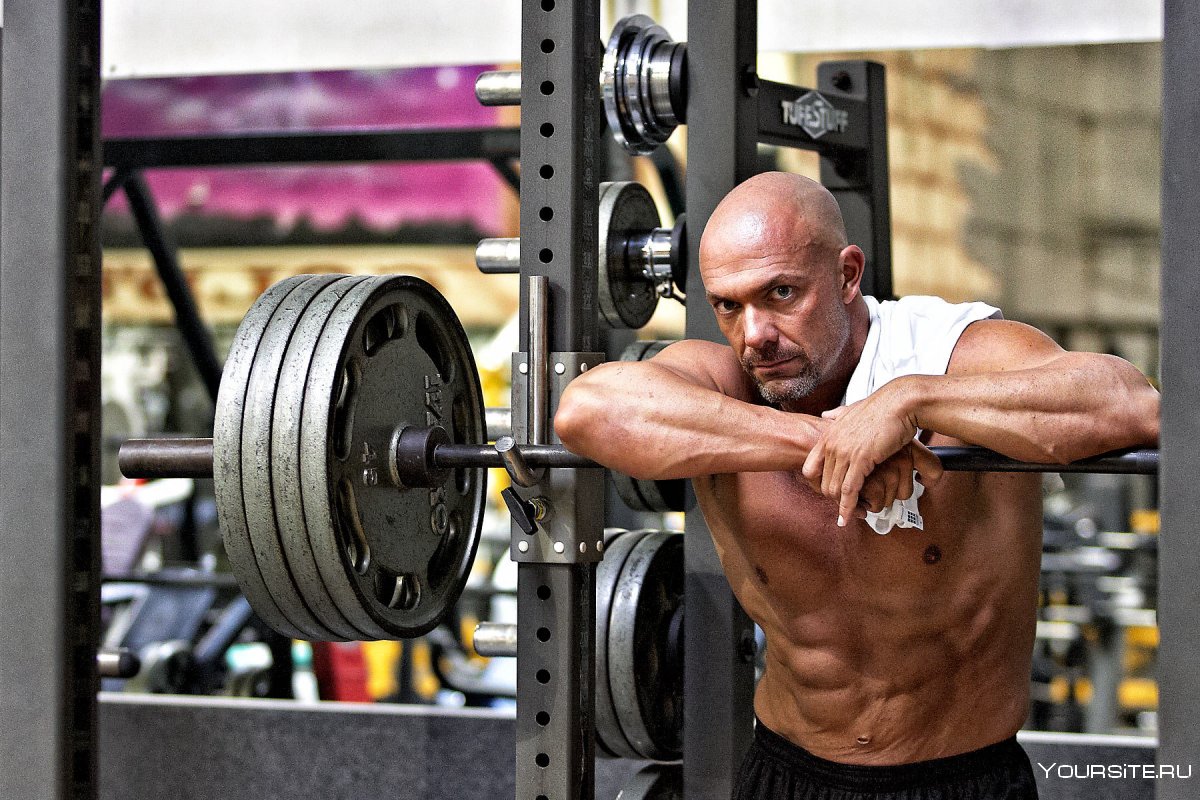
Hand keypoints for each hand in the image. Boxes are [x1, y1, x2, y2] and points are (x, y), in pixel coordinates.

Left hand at [801, 382, 942, 524]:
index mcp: (828, 435)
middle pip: (822, 483)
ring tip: (851, 513)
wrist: (901, 403)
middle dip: (834, 499)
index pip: (810, 469)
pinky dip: (848, 507)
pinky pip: (850, 490)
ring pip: (834, 489)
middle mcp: (832, 444)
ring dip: (843, 505)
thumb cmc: (882, 408)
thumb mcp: (852, 410)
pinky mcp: (861, 459)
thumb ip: (837, 415)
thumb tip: (826, 415)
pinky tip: (848, 517)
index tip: (829, 493)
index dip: (818, 484)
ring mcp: (844, 452)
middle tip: (846, 506)